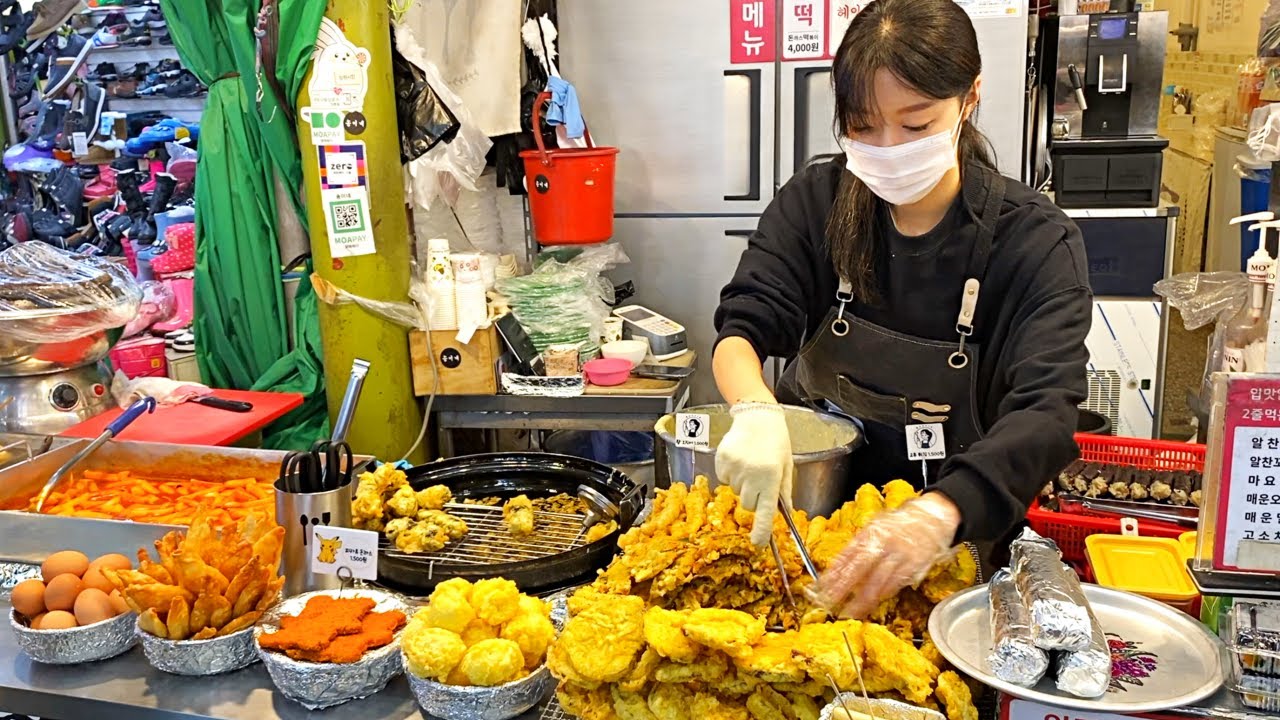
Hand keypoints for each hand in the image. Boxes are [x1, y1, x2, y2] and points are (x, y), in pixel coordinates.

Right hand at [715, 401, 793, 545]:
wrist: (757, 416)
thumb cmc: (776, 441)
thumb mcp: (786, 465)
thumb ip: (785, 491)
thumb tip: (786, 513)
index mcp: (771, 477)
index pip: (765, 511)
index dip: (761, 530)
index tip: (758, 544)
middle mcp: (752, 474)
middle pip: (748, 505)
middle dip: (753, 498)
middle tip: (759, 479)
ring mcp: (735, 468)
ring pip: (736, 491)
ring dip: (742, 484)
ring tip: (749, 463)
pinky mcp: (722, 461)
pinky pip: (724, 479)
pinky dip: (731, 474)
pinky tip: (739, 459)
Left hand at [814, 493, 960, 617]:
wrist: (931, 518)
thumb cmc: (899, 524)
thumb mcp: (875, 526)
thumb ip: (858, 545)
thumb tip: (838, 566)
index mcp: (871, 532)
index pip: (847, 554)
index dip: (834, 572)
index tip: (821, 586)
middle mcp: (884, 543)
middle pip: (859, 569)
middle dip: (843, 587)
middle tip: (830, 602)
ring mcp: (899, 556)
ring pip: (877, 582)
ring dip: (862, 600)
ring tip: (850, 612)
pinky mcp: (913, 567)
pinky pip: (894, 585)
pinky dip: (881, 596)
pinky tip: (871, 604)